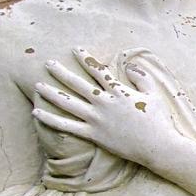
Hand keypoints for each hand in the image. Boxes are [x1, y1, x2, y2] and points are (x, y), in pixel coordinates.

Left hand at [32, 48, 179, 165]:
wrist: (158, 146)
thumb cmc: (159, 120)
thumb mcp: (154, 94)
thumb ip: (142, 78)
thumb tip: (129, 66)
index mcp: (120, 91)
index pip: (98, 70)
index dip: (86, 58)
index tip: (75, 49)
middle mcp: (104, 103)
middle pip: (77, 84)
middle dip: (61, 72)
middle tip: (47, 63)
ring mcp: (97, 119)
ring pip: (68, 103)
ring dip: (51, 93)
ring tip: (37, 85)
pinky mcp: (94, 135)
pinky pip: (67, 126)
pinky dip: (51, 119)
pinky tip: (37, 112)